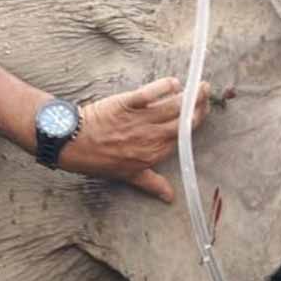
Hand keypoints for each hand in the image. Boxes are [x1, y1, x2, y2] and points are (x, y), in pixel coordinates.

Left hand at [60, 77, 209, 202]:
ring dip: (189, 95)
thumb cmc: (98, 160)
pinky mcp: (127, 104)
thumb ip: (152, 183)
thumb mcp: (127, 175)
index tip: (202, 112)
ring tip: (201, 85)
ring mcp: (139, 120)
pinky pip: (150, 94)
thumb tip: (170, 197)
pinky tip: (173, 82)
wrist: (72, 143)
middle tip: (207, 93)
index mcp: (153, 153)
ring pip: (172, 106)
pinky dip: (164, 87)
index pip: (182, 137)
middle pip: (183, 121)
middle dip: (199, 106)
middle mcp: (151, 137)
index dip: (195, 123)